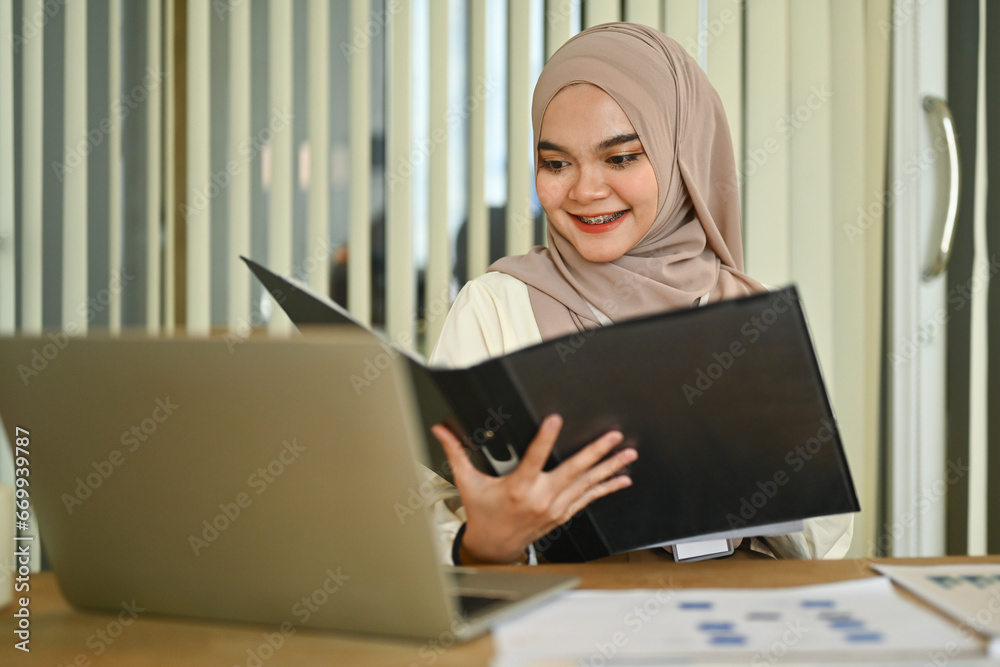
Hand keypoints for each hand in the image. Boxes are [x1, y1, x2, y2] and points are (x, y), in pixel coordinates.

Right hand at [432, 414, 636, 563]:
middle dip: (596, 453)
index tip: (556, 420)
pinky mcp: (563, 514)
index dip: (545, 437)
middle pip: (573, 471)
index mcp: (518, 488)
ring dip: (609, 468)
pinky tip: (622, 478)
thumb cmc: (483, 514)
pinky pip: (589, 499)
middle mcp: (541, 498)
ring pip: (587, 484)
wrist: (494, 548)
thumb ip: (456, 453)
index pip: (534, 458)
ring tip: (627, 454)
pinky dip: (606, 488)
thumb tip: (441, 430)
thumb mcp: (467, 482)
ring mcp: (556, 508)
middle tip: (613, 437)